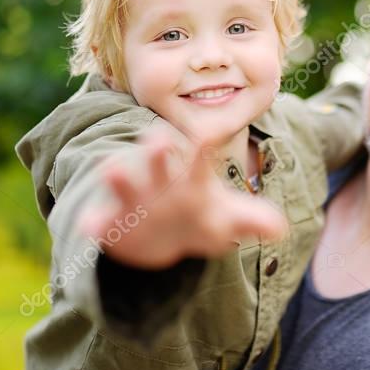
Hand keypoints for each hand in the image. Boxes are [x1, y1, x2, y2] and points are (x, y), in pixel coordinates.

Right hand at [79, 132, 287, 269]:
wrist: (157, 234)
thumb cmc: (196, 216)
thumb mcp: (226, 218)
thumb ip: (252, 220)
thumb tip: (281, 229)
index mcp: (189, 178)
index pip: (200, 157)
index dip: (205, 146)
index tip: (207, 135)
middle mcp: (159, 180)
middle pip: (157, 160)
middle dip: (156, 149)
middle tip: (157, 135)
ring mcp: (133, 199)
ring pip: (123, 182)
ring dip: (118, 174)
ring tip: (110, 167)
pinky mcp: (112, 221)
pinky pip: (100, 221)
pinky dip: (93, 223)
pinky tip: (88, 227)